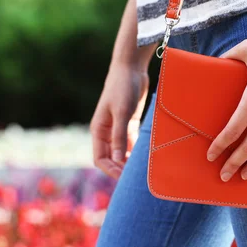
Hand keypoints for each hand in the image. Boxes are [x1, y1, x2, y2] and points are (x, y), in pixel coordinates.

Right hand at [90, 63, 148, 178]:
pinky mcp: (129, 123)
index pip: (100, 159)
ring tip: (143, 169)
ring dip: (130, 160)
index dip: (111, 170)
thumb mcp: (122, 113)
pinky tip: (147, 156)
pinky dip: (137, 149)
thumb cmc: (123, 88)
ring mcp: (118, 128)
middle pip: (111, 158)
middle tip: (136, 178)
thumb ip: (119, 136)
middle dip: (121, 168)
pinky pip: (131, 142)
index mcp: (99, 130)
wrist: (131, 68)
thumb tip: (117, 160)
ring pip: (122, 151)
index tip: (125, 177)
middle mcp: (106, 132)